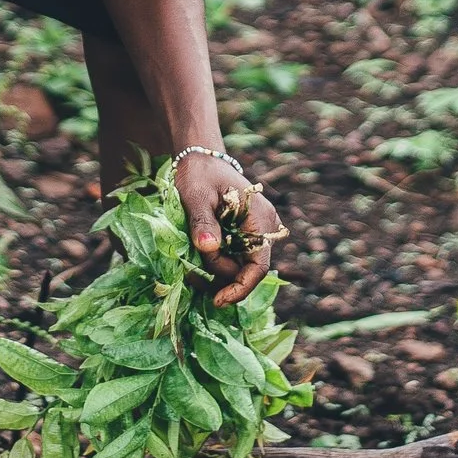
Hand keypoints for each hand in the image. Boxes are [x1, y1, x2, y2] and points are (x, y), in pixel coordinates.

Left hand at [171, 151, 281, 307]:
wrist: (200, 158)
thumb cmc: (199, 174)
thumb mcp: (196, 197)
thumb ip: (203, 223)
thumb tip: (209, 249)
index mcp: (260, 219)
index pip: (258, 266)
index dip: (240, 288)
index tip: (217, 300)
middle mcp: (265, 227)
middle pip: (247, 268)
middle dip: (220, 276)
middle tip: (191, 274)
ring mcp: (257, 230)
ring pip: (240, 264)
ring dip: (217, 268)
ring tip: (191, 263)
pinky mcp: (246, 232)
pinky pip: (235, 255)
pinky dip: (218, 260)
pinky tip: (200, 255)